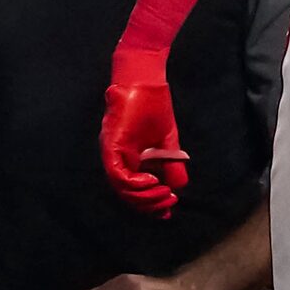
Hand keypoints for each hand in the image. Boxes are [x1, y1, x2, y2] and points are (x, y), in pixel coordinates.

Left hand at [101, 65, 187, 215]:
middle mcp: (116, 157)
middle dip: (149, 203)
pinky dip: (135, 182)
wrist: (146, 80)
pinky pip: (118, 172)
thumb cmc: (154, 105)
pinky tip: (153, 181)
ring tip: (164, 194)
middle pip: (126, 193)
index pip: (133, 189)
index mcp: (127, 157)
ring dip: (144, 196)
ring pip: (121, 187)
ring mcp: (112, 151)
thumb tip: (178, 187)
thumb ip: (171, 164)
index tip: (168, 210)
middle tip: (169, 203)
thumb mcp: (167, 141)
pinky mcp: (111, 144)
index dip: (149, 203)